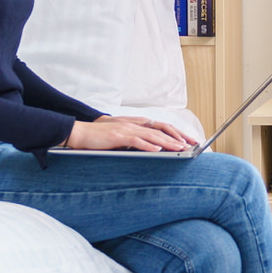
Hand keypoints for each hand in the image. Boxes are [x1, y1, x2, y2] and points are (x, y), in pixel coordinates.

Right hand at [65, 116, 194, 151]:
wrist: (80, 133)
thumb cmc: (100, 138)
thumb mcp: (121, 138)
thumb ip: (136, 141)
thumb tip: (152, 149)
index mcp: (136, 124)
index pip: (162, 127)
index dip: (177, 133)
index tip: (188, 141)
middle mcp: (134, 124)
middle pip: (161, 129)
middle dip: (178, 137)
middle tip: (191, 145)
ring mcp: (126, 129)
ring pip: (152, 134)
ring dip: (168, 142)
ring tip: (180, 148)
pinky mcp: (118, 136)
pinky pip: (136, 140)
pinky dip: (148, 144)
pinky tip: (158, 149)